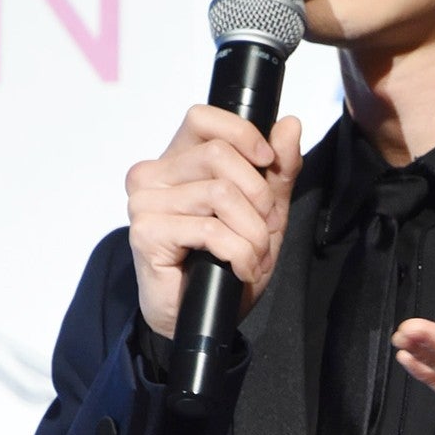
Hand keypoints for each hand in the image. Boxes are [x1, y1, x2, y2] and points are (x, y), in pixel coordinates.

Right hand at [125, 106, 301, 338]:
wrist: (199, 316)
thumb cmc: (223, 262)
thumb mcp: (264, 212)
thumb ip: (278, 170)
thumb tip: (290, 125)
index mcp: (177, 160)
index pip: (203, 118)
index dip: (242, 135)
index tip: (266, 162)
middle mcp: (153, 175)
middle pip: (219, 156)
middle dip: (258, 196)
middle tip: (264, 229)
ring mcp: (145, 203)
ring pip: (221, 194)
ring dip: (253, 232)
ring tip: (254, 255)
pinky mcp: (146, 233)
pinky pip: (211, 230)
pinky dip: (240, 253)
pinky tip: (241, 269)